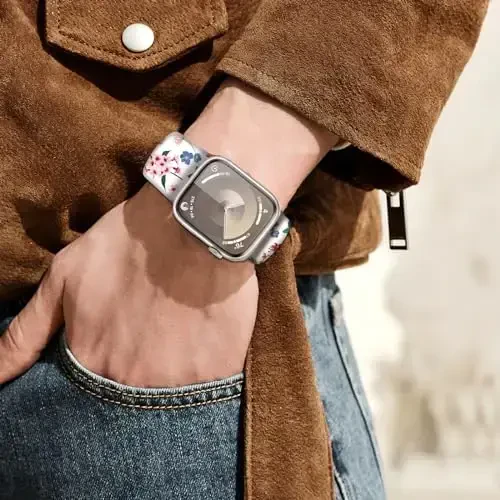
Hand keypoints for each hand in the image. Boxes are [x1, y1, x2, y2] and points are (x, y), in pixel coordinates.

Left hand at [0, 78, 338, 386]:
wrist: (194, 223)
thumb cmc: (128, 243)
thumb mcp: (65, 277)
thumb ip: (26, 333)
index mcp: (92, 360)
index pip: (84, 398)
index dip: (101, 377)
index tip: (116, 357)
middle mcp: (132, 381)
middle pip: (128, 405)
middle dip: (135, 380)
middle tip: (148, 345)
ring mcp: (178, 381)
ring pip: (169, 402)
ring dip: (168, 379)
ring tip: (174, 343)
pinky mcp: (218, 371)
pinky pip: (208, 391)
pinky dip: (201, 376)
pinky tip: (200, 347)